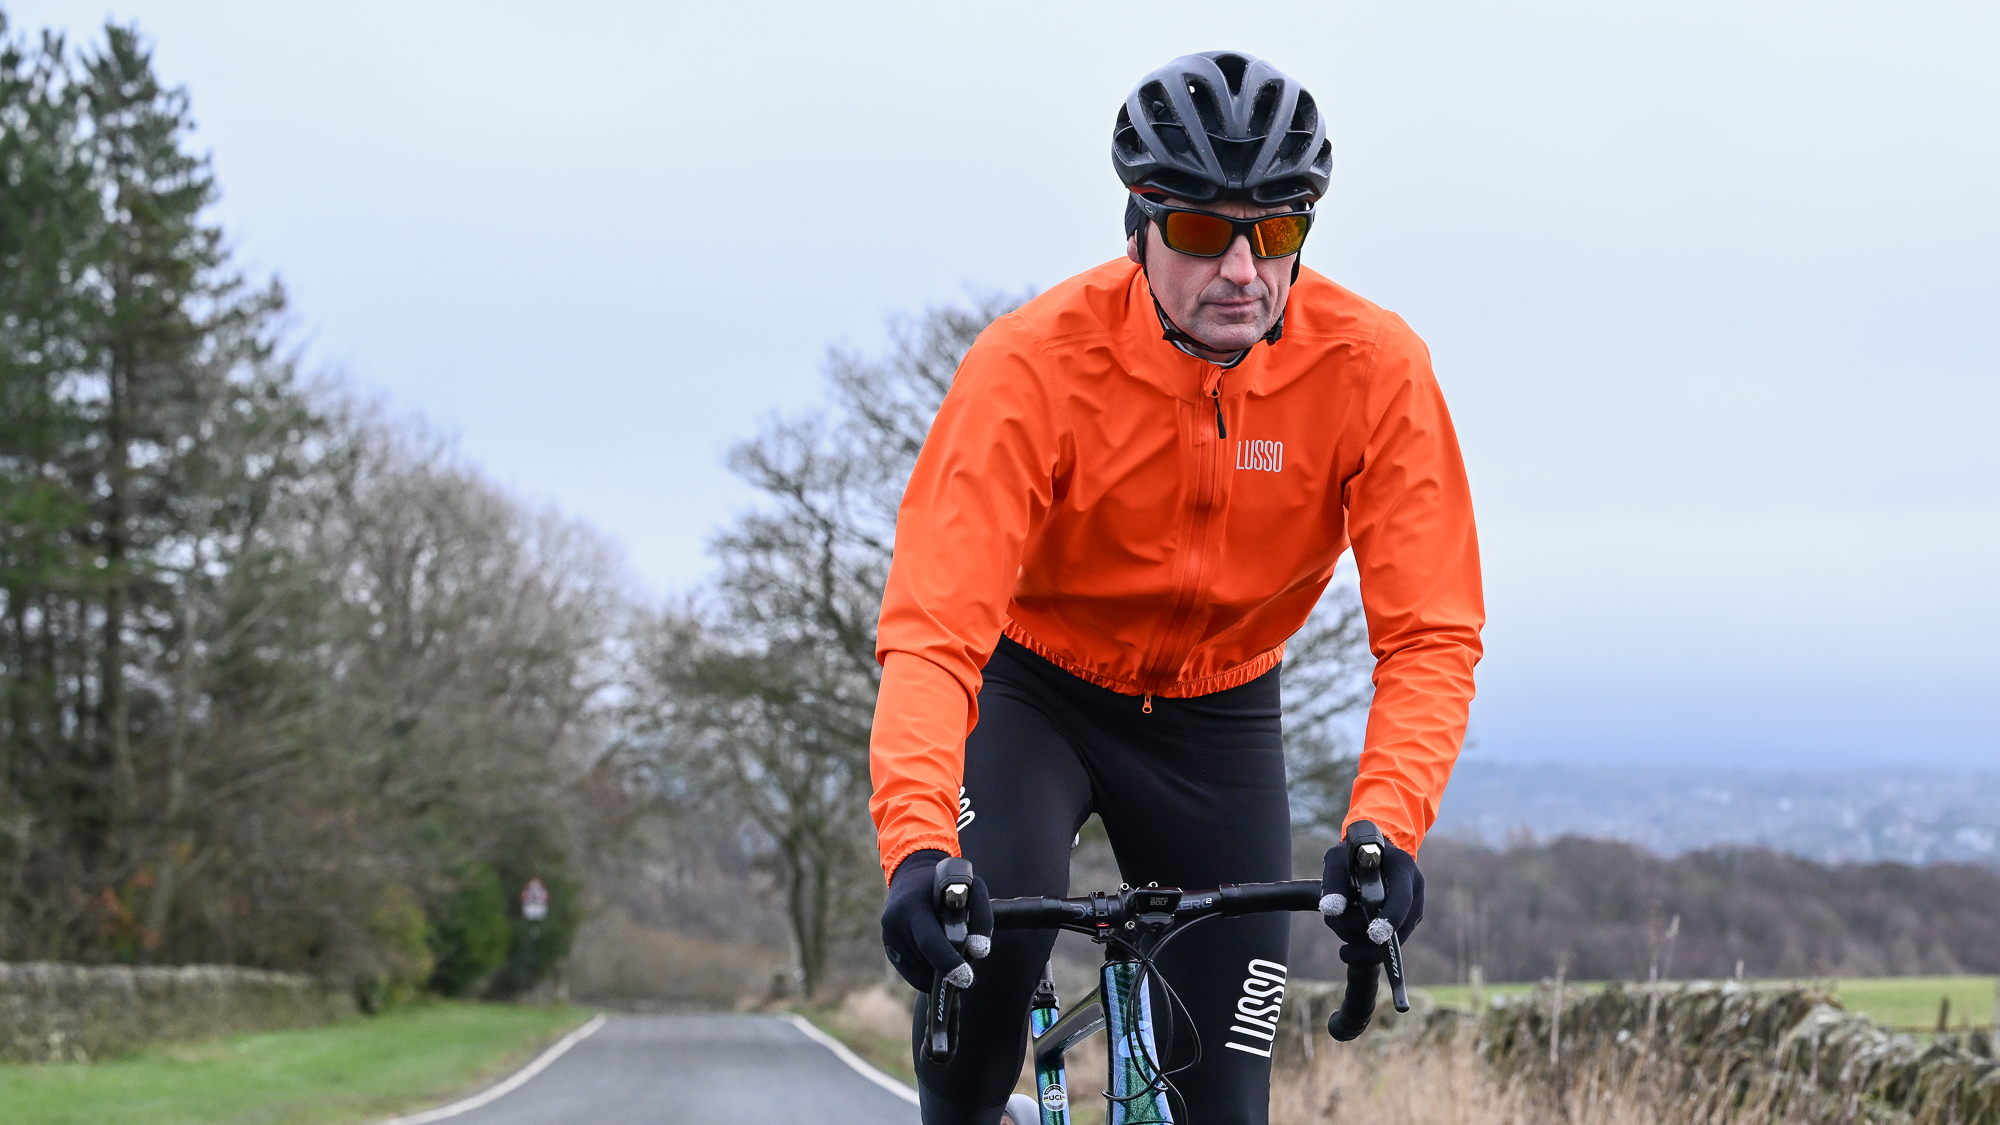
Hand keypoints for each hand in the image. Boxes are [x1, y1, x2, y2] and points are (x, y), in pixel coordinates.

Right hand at [880, 850, 992, 991]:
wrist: (913, 877)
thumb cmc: (947, 884)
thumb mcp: (970, 887)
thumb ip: (981, 917)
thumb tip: (979, 952)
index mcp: (912, 904)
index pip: (929, 941)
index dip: (948, 962)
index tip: (966, 978)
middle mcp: (895, 921)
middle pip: (926, 959)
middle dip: (948, 970)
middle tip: (968, 978)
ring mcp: (889, 937)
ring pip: (920, 970)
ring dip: (939, 972)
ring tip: (954, 958)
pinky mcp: (888, 948)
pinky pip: (911, 975)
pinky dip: (928, 977)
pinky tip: (941, 968)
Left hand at [1319, 829, 1423, 963]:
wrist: (1371, 855)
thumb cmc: (1352, 855)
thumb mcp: (1337, 859)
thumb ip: (1333, 882)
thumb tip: (1332, 911)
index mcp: (1402, 867)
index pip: (1401, 898)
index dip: (1389, 919)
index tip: (1374, 935)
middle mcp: (1414, 889)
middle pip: (1394, 927)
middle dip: (1359, 932)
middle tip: (1332, 921)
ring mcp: (1414, 909)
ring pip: (1389, 942)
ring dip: (1357, 938)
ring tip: (1337, 918)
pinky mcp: (1408, 924)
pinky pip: (1386, 944)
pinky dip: (1363, 941)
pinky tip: (1347, 924)